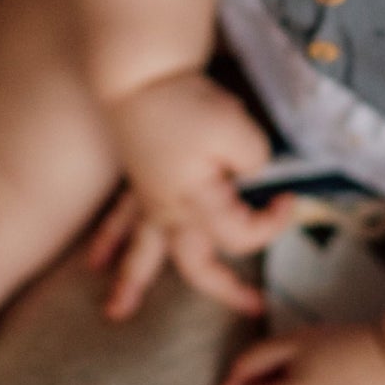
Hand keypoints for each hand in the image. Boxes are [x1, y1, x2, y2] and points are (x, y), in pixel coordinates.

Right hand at [86, 70, 295, 319]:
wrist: (138, 70)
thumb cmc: (184, 100)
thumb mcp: (238, 132)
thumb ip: (254, 163)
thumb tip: (252, 175)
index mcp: (196, 203)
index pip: (242, 235)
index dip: (273, 223)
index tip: (290, 199)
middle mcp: (170, 210)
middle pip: (197, 265)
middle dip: (224, 289)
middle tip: (251, 308)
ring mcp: (149, 196)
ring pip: (141, 250)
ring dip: (130, 282)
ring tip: (118, 314)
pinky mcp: (138, 178)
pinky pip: (119, 217)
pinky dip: (107, 240)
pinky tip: (94, 262)